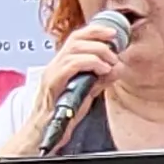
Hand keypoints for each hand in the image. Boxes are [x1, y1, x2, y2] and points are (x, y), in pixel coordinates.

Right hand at [12, 23, 126, 153]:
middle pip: (76, 38)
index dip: (95, 31)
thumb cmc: (63, 114)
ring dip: (97, 52)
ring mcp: (52, 72)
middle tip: (115, 47)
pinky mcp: (53, 83)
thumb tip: (117, 68)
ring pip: (75, 49)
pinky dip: (90, 63)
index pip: (77, 38)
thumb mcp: (87, 92)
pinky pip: (71, 65)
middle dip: (98, 37)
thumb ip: (100, 79)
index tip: (113, 33)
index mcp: (62, 64)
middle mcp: (55, 65)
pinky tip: (102, 70)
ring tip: (110, 62)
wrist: (46, 132)